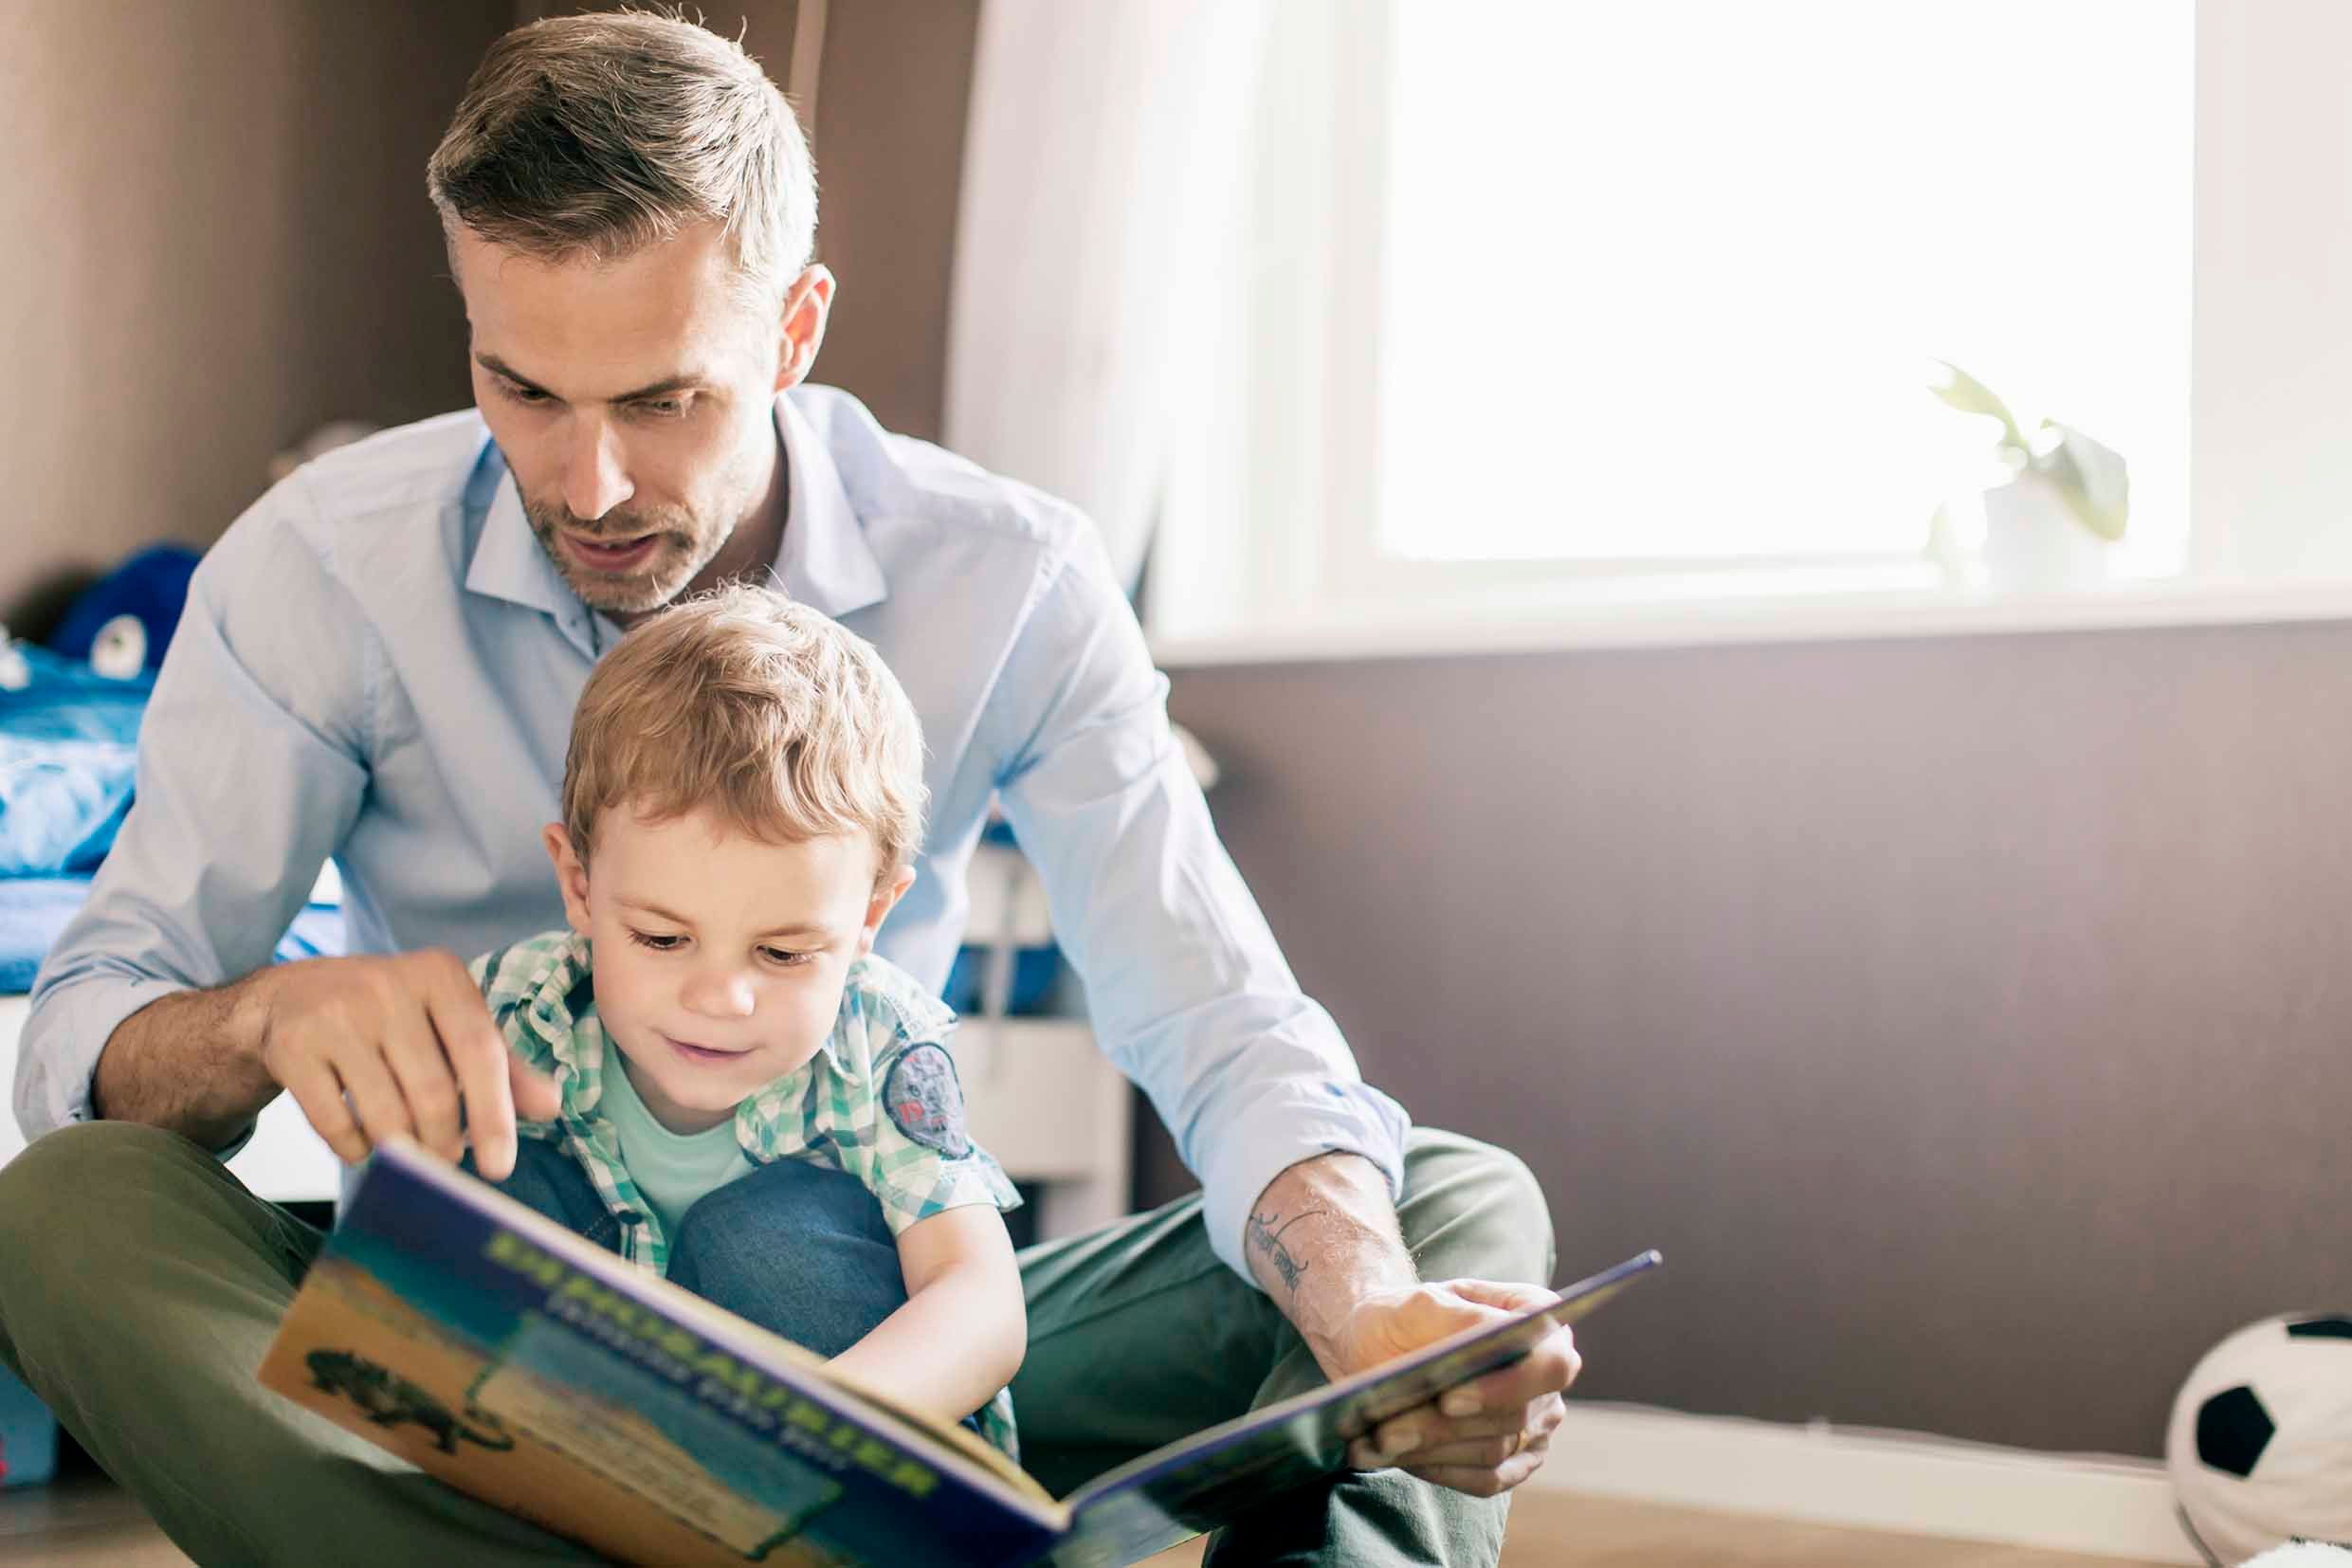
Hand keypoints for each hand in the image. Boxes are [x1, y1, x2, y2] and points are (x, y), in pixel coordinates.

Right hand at [255, 951, 559, 1179]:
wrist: (289, 998)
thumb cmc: (391, 1017)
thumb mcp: (449, 1025)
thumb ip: (502, 1065)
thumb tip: (550, 1106)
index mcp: (439, 973)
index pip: (481, 1051)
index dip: (494, 1116)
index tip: (499, 1168)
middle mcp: (387, 984)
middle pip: (433, 1091)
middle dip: (446, 1144)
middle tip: (448, 1164)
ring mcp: (335, 1014)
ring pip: (385, 1113)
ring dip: (404, 1151)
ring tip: (411, 1157)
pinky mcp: (292, 1046)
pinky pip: (334, 1122)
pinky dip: (356, 1150)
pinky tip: (363, 1148)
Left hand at [1335, 1279, 1580, 1498]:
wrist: (1374, 1348)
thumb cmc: (1402, 1318)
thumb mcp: (1419, 1304)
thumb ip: (1460, 1317)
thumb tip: (1498, 1335)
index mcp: (1538, 1323)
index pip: (1552, 1363)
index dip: (1510, 1386)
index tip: (1450, 1399)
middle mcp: (1545, 1378)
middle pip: (1514, 1416)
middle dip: (1445, 1426)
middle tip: (1389, 1430)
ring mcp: (1534, 1424)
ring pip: (1492, 1449)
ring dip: (1430, 1449)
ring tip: (1376, 1441)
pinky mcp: (1512, 1462)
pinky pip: (1484, 1479)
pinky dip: (1436, 1469)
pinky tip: (1394, 1456)